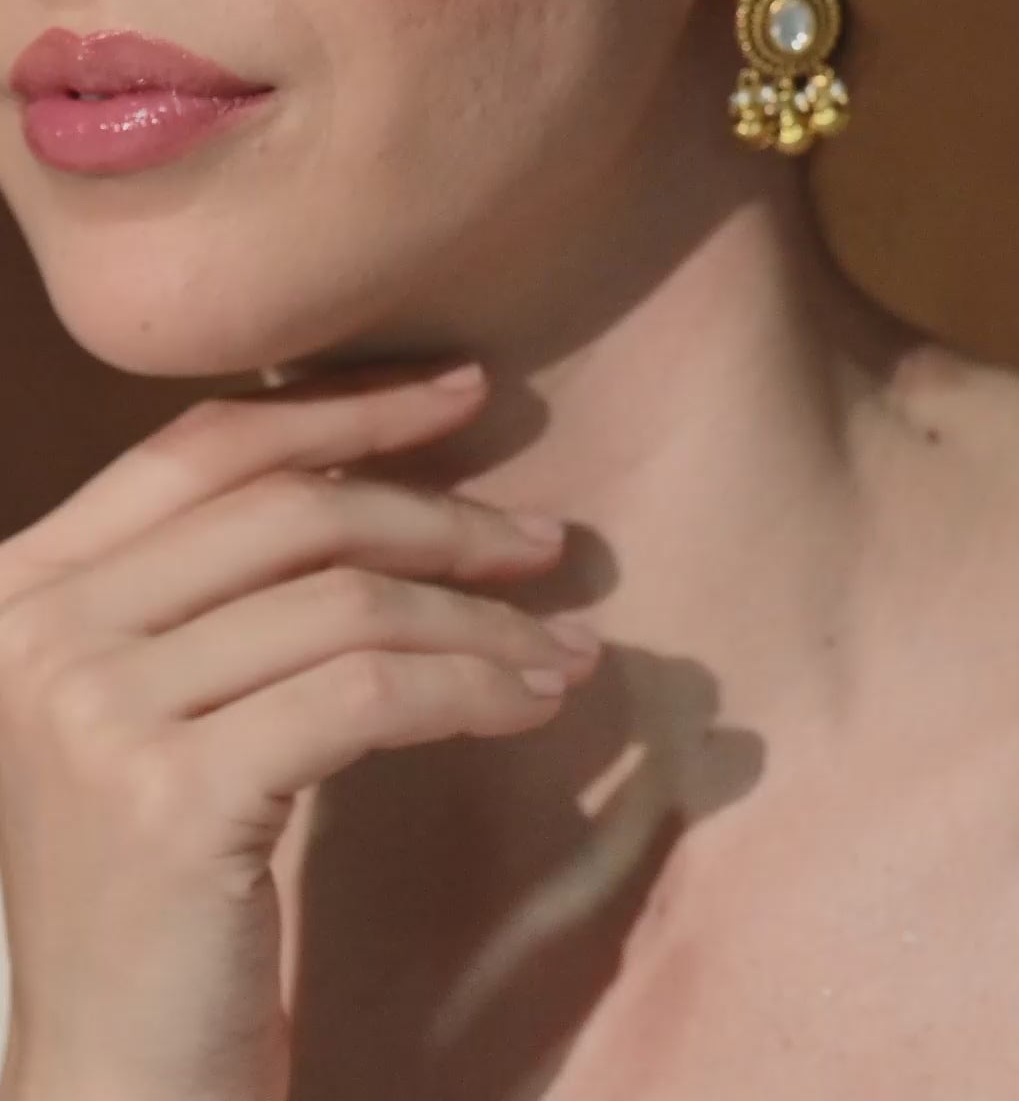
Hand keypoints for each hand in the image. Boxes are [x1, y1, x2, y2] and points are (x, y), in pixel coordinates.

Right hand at [0, 364, 598, 1100]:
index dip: (342, 409)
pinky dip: (471, 685)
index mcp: (25, 588)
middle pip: (287, 513)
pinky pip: (369, 692)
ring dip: (478, 616)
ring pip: (343, 600)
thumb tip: (386, 477)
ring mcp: (94, 711)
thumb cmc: (156, 890)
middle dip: (438, 513)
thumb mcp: (159, 708)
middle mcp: (40, 631)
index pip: (203, 448)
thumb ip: (220, 592)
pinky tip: (531, 702)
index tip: (457, 392)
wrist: (111, 1082)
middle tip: (546, 541)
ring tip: (561, 646)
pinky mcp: (169, 795)